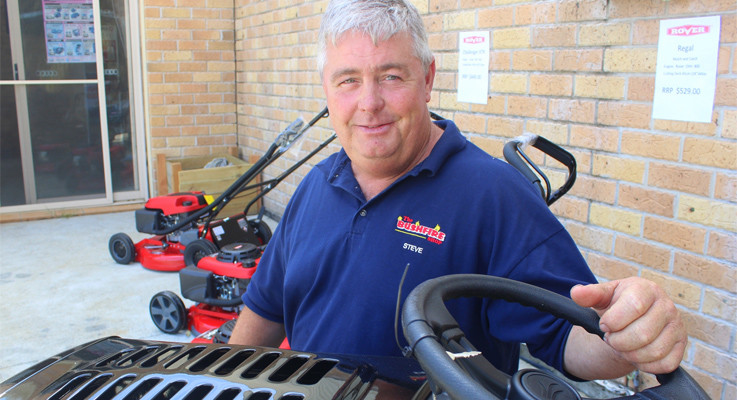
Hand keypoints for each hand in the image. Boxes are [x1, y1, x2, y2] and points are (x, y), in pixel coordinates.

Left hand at [570, 277, 686, 373]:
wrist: (634, 318)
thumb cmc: (619, 305)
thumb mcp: (603, 296)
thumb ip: (589, 294)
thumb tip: (576, 293)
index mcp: (647, 289)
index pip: (634, 306)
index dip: (614, 321)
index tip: (604, 325)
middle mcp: (667, 306)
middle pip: (643, 333)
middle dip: (619, 341)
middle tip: (611, 339)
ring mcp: (677, 327)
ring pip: (654, 351)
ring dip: (630, 355)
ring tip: (622, 346)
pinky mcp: (681, 346)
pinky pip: (665, 364)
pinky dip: (646, 365)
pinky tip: (636, 355)